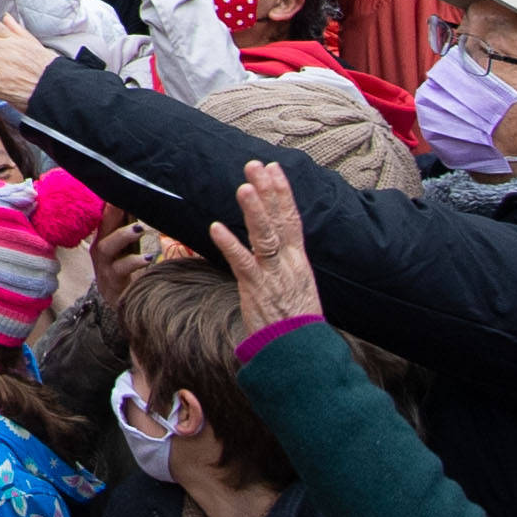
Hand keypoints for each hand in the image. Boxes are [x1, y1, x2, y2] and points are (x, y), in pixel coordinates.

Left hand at [203, 157, 323, 338]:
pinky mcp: (258, 289)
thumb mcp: (296, 286)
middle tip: (256, 164)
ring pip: (265, 237)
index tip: (274, 168)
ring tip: (243, 187)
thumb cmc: (294, 322)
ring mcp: (274, 275)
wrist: (299, 352)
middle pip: (280, 221)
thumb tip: (277, 246)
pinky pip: (243, 263)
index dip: (283, 193)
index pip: (292, 220)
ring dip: (254, 212)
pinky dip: (230, 244)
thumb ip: (285, 264)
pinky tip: (216, 227)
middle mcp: (289, 263)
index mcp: (298, 261)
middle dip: (268, 191)